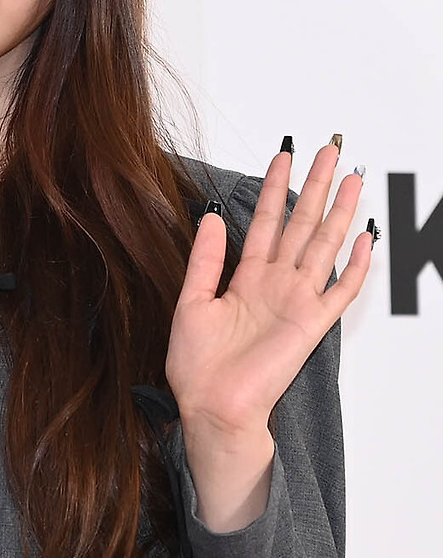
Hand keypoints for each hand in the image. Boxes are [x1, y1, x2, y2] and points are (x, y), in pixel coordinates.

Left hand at [165, 139, 372, 439]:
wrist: (211, 406)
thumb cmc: (198, 366)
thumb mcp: (190, 302)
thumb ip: (204, 260)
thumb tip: (211, 217)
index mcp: (245, 279)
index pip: (265, 222)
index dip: (274, 188)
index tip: (283, 156)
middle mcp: (275, 285)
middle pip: (300, 224)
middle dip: (315, 187)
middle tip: (328, 152)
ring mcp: (296, 302)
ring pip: (324, 246)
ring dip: (339, 213)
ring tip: (353, 181)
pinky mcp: (311, 325)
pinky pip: (341, 291)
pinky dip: (356, 266)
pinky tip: (366, 239)